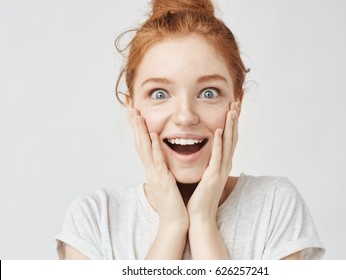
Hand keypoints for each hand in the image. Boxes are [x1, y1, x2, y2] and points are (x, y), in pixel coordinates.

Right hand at [129, 109, 188, 229]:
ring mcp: (155, 174)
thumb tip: (163, 163)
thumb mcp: (166, 182)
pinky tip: (154, 135)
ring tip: (137, 116)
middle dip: (135, 126)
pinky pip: (158, 161)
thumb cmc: (172, 203)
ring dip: (141, 132)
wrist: (174, 221)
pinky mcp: (163, 180)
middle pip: (140, 144)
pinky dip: (155, 148)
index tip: (135, 116)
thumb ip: (163, 171)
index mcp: (153, 170)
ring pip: (145, 149)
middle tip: (130, 109)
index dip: (138, 131)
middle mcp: (151, 170)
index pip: (143, 146)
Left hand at [187, 101, 238, 221]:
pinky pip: (217, 157)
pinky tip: (219, 130)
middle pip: (232, 138)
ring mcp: (220, 171)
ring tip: (232, 110)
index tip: (232, 108)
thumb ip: (206, 162)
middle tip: (237, 102)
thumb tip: (202, 150)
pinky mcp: (212, 177)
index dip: (232, 123)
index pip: (228, 139)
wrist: (199, 216)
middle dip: (234, 120)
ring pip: (228, 144)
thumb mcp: (204, 175)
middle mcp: (224, 165)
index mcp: (221, 164)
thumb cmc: (200, 196)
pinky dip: (219, 143)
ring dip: (230, 126)